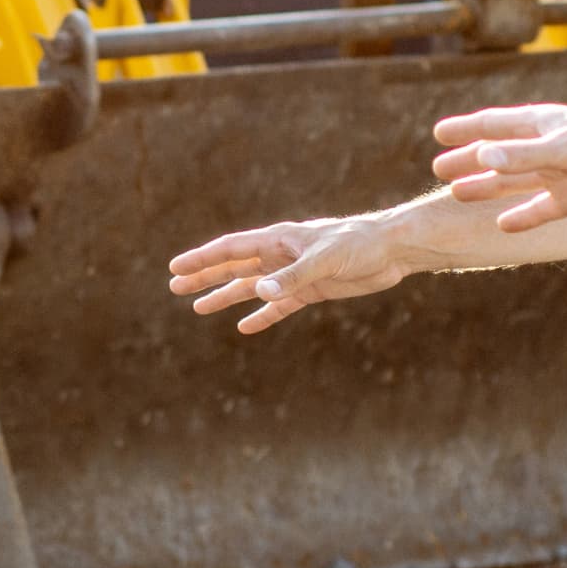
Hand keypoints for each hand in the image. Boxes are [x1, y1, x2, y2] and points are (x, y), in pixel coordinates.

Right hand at [168, 215, 406, 333]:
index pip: (231, 249)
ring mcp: (294, 273)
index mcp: (278, 240)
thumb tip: (258, 292)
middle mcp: (280, 255)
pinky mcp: (311, 290)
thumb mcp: (325, 260)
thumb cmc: (359, 244)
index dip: (202, 259)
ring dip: (226, 296)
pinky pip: (279, 305)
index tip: (175, 269)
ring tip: (198, 308)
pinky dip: (262, 315)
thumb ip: (291, 277)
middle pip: (233, 267)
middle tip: (174, 287)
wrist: (392, 251)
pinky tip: (246, 327)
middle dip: (204, 277)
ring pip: (251, 287)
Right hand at [429, 103, 566, 229]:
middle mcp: (548, 149)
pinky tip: (503, 226)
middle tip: (438, 167)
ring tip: (458, 194)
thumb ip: (524, 156)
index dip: (466, 129)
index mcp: (543, 126)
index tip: (438, 133)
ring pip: (514, 183)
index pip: (495, 125)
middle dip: (468, 160)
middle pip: (499, 155)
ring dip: (487, 188)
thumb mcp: (565, 149)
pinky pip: (540, 210)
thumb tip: (482, 158)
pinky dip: (521, 216)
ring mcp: (561, 176)